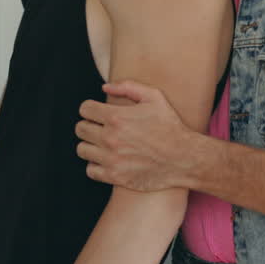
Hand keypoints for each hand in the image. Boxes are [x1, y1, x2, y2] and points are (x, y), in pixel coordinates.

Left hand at [75, 81, 194, 191]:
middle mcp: (110, 138)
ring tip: (102, 144)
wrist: (184, 159)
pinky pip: (90, 170)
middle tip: (100, 128)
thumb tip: (104, 87)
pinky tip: (107, 160)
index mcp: (117, 117)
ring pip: (82, 149)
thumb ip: (128, 87)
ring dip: (90, 145)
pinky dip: (95, 165)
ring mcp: (111, 159)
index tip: (98, 113)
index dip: (90, 109)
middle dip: (89, 126)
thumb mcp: (154, 97)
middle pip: (80, 129)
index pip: (85, 109)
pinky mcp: (115, 176)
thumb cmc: (170, 126)